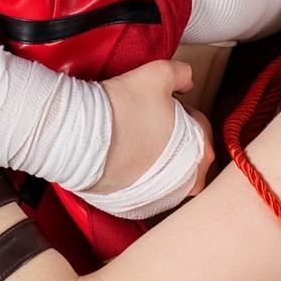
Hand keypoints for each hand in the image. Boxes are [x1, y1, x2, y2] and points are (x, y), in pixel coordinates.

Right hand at [92, 60, 211, 193]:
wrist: (79, 137)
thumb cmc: (121, 110)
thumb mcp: (159, 74)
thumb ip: (182, 73)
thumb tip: (186, 80)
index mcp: (201, 153)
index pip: (199, 125)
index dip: (181, 110)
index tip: (162, 106)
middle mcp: (187, 183)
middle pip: (186, 151)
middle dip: (172, 135)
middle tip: (147, 121)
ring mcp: (161, 198)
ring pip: (166, 170)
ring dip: (155, 154)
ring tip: (133, 136)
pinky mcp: (136, 207)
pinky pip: (145, 186)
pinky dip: (138, 172)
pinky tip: (123, 155)